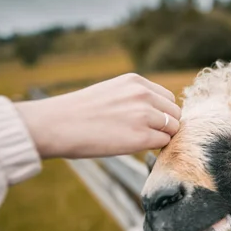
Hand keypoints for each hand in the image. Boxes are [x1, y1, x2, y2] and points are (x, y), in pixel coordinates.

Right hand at [15, 73, 180, 158]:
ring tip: (141, 142)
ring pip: (173, 129)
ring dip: (162, 137)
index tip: (151, 124)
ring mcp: (144, 115)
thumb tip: (157, 115)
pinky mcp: (141, 137)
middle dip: (166, 126)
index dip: (163, 113)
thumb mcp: (111, 92)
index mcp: (135, 82)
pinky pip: (163, 143)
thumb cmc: (78, 112)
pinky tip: (137, 148)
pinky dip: (155, 148)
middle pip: (175, 113)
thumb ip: (134, 98)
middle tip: (148, 136)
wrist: (56, 125)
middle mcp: (143, 95)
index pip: (168, 98)